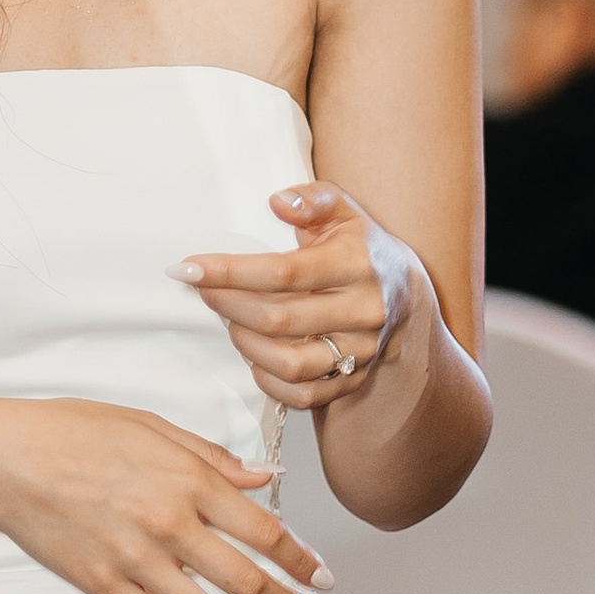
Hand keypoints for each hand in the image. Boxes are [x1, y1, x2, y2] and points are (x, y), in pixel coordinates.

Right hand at [0, 394, 324, 593]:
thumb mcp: (149, 426)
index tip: (320, 576)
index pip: (264, 531)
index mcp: (188, 479)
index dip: (300, 559)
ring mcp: (137, 560)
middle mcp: (170, 524)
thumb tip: (263, 476)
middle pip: (245, 580)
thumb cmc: (72, 431)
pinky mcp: (104, 585)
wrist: (3, 459)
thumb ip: (210, 456)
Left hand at [178, 184, 421, 412]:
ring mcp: (362, 350)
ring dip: (245, 344)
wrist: (405, 297)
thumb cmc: (360, 247)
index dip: (231, 272)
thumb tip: (276, 202)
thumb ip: (313, 200)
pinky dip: (269, 379)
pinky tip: (254, 355)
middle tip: (204, 291)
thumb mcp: (343, 212)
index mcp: (357, 263)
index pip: (284, 273)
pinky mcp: (355, 379)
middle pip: (279, 319)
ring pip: (290, 362)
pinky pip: (303, 394)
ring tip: (230, 321)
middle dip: (228, 305)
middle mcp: (364, 310)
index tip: (190, 268)